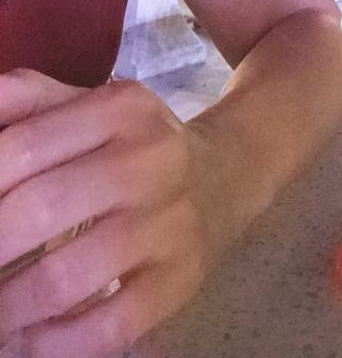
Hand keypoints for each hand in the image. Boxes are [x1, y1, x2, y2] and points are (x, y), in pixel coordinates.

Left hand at [0, 70, 233, 357]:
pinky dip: (55, 344)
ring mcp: (170, 223)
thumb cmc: (132, 144)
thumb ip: (25, 100)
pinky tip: (30, 339)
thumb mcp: (87, 104)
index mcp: (119, 107)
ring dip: (8, 306)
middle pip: (38, 208)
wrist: (227, 176)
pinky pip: (107, 327)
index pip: (21, 147)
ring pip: (65, 277)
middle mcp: (150, 159)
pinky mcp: (181, 280)